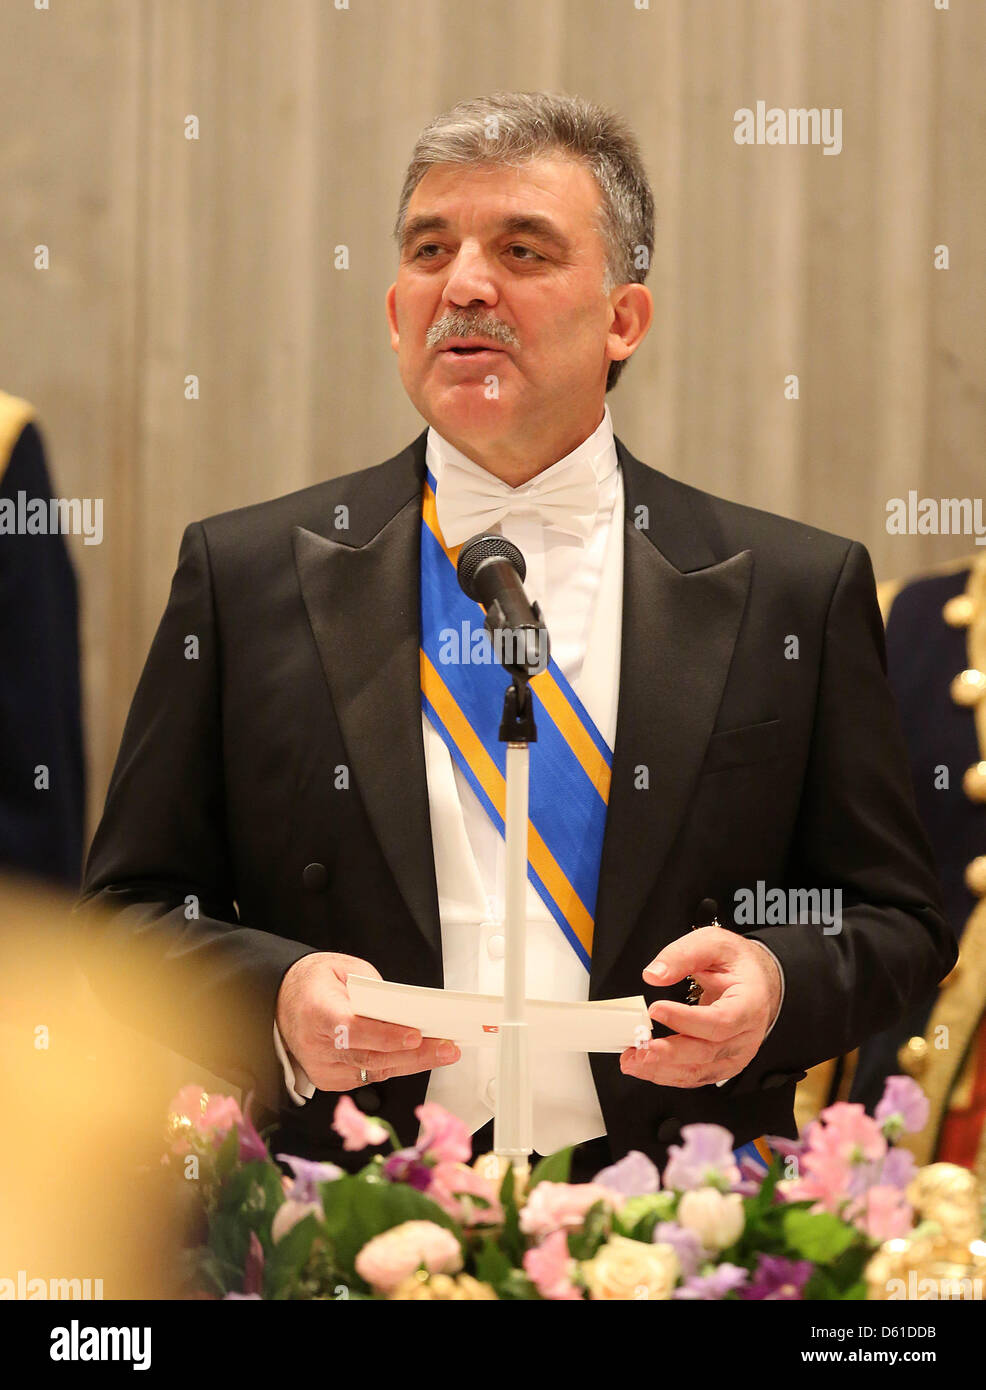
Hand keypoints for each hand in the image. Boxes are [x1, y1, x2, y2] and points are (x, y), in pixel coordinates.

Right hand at [275, 952, 459, 1090]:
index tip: (415, 1035)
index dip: (385, 1035)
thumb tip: (405, 1010)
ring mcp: (321, 1067)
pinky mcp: (328, 1080)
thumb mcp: (344, 968)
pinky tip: (419, 1058)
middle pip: (370, 1056)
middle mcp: (315, 1045)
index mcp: (316, 1011)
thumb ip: (373, 989)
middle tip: (447, 1047)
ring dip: (412, 1063)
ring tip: (444, 1052)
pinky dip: (394, 1066)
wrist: (280, 1002)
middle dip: (414, 1054)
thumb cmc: (314, 983)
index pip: (352, 1029)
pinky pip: (368, 1077)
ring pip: (373, 1071)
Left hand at [620, 928, 780, 1087]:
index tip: (655, 1010)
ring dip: (662, 1069)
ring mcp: (735, 1055)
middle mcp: (746, 1036)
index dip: (687, 1020)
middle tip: (639, 1045)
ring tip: (632, 1059)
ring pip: (698, 1071)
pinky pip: (694, 1076)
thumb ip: (682, 955)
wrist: (756, 982)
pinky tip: (643, 1065)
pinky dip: (666, 1074)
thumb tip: (654, 975)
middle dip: (670, 1052)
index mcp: (750, 1004)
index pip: (721, 1020)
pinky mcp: (721, 1065)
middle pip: (707, 1052)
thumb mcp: (712, 943)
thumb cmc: (736, 963)